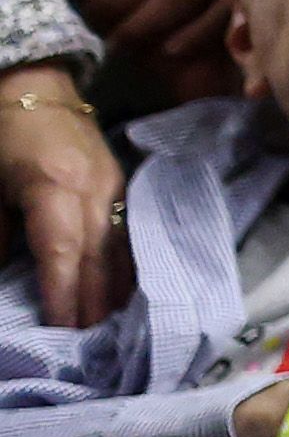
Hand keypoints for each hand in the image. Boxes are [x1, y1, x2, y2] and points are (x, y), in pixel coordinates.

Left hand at [0, 78, 122, 328]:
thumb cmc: (0, 136)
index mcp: (54, 186)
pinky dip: (127, 266)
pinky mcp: (122, 183)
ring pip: (122, 247)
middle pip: (98, 256)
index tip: (60, 332)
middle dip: (93, 304)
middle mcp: (95, 188)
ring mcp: (116, 184)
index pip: (62, 253)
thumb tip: (5, 281)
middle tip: (90, 350)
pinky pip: (129, 234)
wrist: (32, 86)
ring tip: (112, 332)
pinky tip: (126, 293)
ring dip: (117, 291)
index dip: (62, 295)